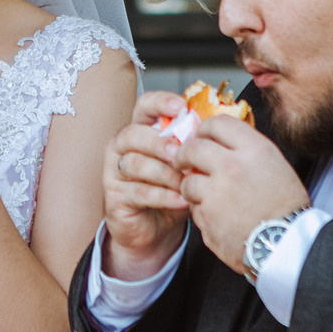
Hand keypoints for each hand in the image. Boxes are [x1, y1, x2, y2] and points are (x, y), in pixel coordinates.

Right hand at [101, 91, 192, 279]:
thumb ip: (193, 147)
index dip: (160, 102)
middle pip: (133, 134)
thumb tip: (217, 128)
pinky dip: (163, 196)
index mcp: (141, 130)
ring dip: (164, 173)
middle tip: (180, 153)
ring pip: (134, 164)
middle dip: (159, 142)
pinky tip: (182, 200)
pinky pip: (138, 192)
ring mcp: (115, 172)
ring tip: (185, 183)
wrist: (154, 228)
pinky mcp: (115, 197)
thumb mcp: (185, 164)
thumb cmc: (172, 190)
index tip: (181, 107)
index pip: (143, 106)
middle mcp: (122, 147)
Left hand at [176, 114, 311, 277]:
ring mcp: (216, 193)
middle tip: (184, 161)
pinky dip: (201, 211)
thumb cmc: (286, 206)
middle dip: (184, 154)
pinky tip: (217, 216)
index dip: (205, 129)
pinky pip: (194, 209)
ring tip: (204, 194)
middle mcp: (232, 167)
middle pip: (193, 148)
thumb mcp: (275, 165)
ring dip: (192, 187)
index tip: (201, 137)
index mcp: (253, 150)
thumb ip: (246, 150)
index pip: (217, 123)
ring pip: (187, 181)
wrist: (287, 244)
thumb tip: (220, 142)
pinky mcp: (207, 217)